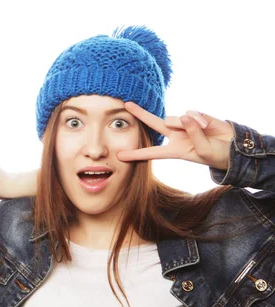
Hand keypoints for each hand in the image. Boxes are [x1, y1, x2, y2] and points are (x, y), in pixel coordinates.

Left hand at [118, 102, 233, 169]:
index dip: (136, 154)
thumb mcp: (201, 150)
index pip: (151, 152)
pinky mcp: (196, 116)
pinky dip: (197, 120)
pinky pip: (190, 114)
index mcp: (174, 150)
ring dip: (184, 125)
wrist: (233, 148)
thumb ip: (192, 133)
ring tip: (201, 131)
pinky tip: (206, 126)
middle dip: (140, 114)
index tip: (119, 156)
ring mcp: (185, 125)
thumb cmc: (216, 154)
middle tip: (126, 104)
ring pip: (174, 119)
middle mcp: (176, 136)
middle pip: (154, 123)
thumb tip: (184, 116)